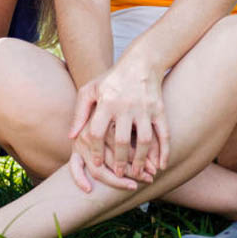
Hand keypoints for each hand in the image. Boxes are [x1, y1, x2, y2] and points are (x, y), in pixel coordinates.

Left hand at [67, 62, 167, 190]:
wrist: (141, 63)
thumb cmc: (111, 79)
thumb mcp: (90, 90)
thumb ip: (80, 113)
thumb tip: (71, 137)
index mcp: (106, 102)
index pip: (97, 132)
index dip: (96, 150)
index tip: (97, 163)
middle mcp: (125, 106)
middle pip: (122, 140)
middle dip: (120, 161)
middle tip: (119, 174)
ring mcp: (144, 108)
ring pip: (144, 140)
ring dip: (141, 160)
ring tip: (137, 173)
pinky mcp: (159, 109)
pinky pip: (164, 134)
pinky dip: (165, 151)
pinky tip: (162, 165)